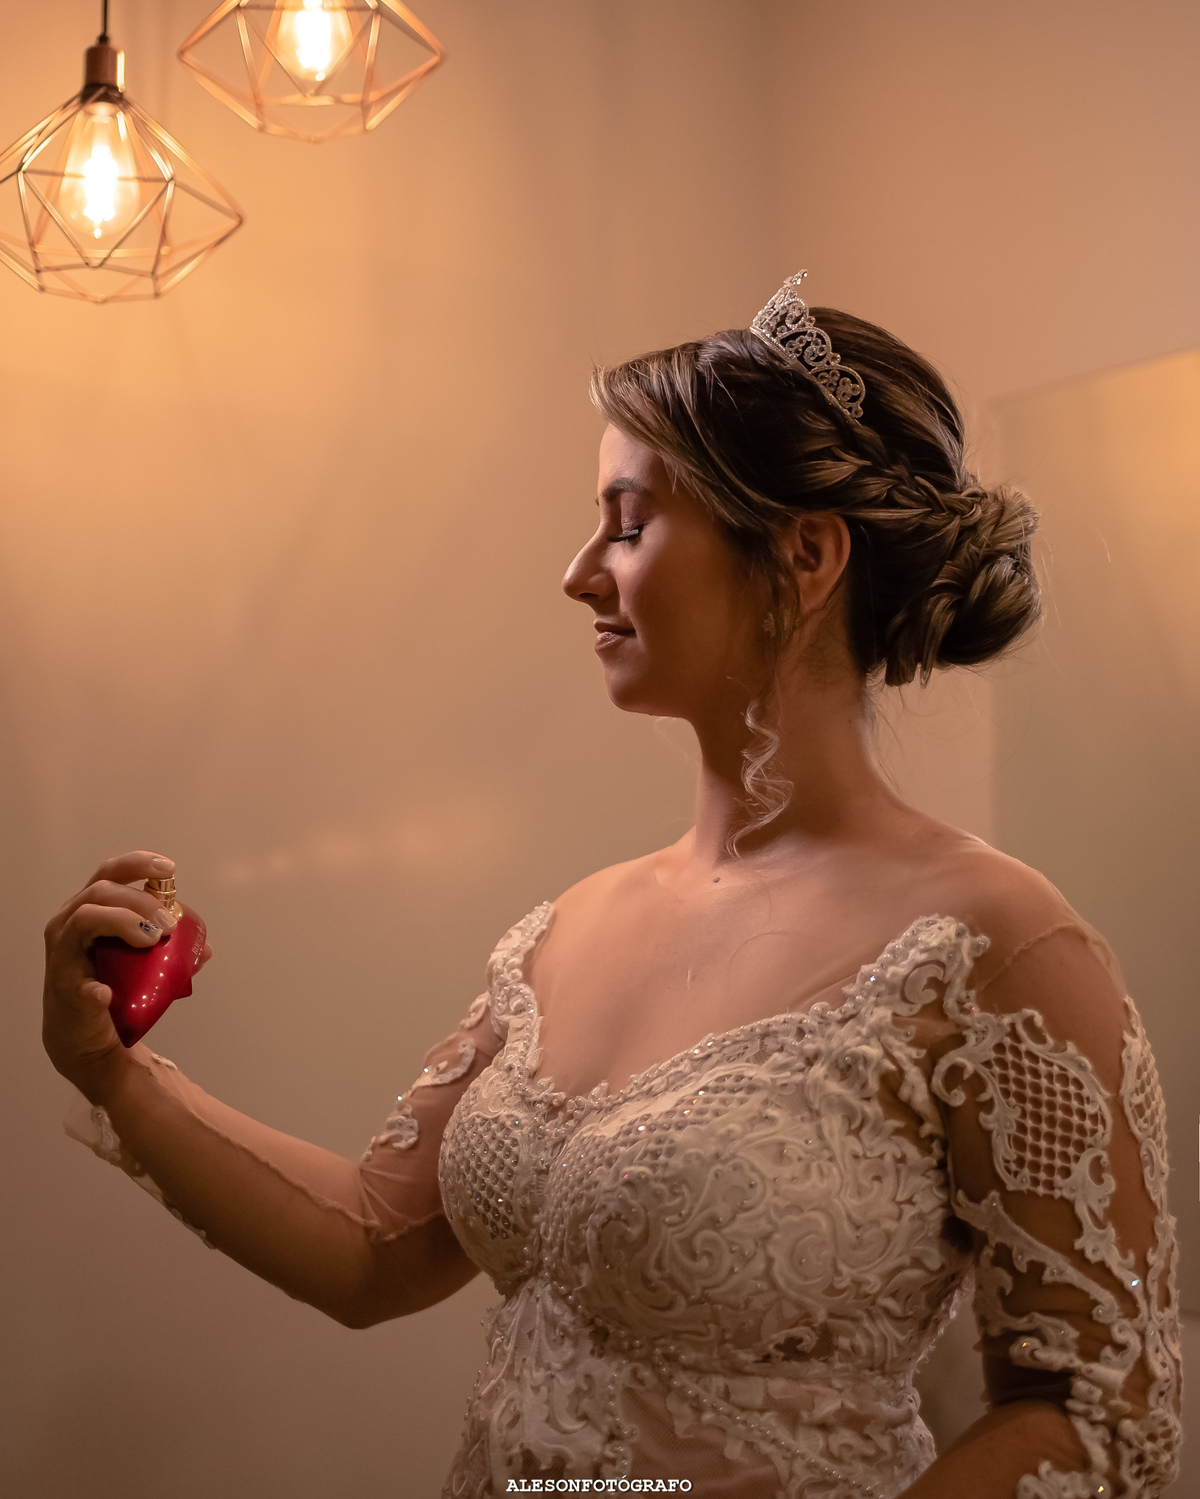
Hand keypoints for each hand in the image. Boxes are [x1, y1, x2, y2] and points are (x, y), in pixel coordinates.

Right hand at [42, 851, 211, 1099]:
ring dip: (124, 922)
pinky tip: (108, 994)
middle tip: (169, 924)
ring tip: (152, 940)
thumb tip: (205, 948)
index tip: (169, 869)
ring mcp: (63, 955)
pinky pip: (78, 983)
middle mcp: (68, 924)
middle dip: (141, 901)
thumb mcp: (143, 963)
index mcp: (89, 910)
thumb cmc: (114, 989)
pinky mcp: (64, 989)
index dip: (137, 864)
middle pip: (101, 891)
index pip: (109, 873)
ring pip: (85, 918)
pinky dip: (96, 988)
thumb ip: (170, 951)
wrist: (85, 1038)